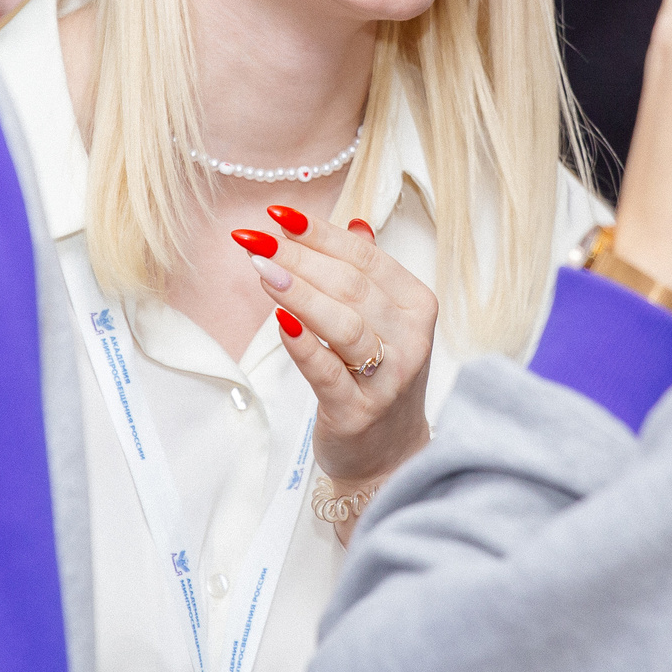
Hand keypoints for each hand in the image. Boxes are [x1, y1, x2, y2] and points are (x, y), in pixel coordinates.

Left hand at [244, 210, 435, 491]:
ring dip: (299, 292)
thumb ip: (371, 275)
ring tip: (260, 268)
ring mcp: (389, 378)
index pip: (366, 258)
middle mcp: (411, 339)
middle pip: (351, 285)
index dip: (321, 233)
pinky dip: (303, 344)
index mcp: (417, 306)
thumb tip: (355, 224)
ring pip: (343, 323)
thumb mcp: (385, 323)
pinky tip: (279, 321)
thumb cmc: (379, 380)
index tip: (278, 215)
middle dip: (299, 257)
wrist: (390, 456)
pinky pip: (327, 371)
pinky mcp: (359, 411)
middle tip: (255, 239)